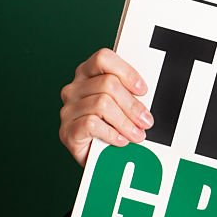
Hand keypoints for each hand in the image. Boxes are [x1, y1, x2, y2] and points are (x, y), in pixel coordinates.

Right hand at [59, 48, 153, 166]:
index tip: (143, 90)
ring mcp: (68, 109)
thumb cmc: (113, 126)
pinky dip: (111, 133)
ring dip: (126, 122)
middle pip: (107, 84)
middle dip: (132, 104)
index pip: (103, 58)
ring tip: (138, 135)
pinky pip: (91, 124)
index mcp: (88, 74)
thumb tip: (149, 96)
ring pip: (102, 104)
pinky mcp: (66, 130)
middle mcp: (74, 88)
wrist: (98, 158)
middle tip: (146, 121)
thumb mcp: (124, 106)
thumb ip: (132, 94)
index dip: (126, 72)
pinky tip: (121, 140)